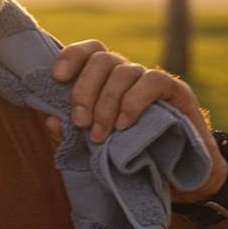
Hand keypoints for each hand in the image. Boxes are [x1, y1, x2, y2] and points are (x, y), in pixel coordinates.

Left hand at [46, 40, 226, 202]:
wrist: (176, 176)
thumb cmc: (129, 157)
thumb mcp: (92, 148)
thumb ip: (70, 134)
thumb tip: (50, 120)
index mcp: (105, 81)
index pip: (89, 51)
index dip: (72, 56)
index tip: (57, 78)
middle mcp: (127, 74)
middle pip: (102, 59)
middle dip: (84, 89)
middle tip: (80, 122)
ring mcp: (151, 80)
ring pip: (124, 71)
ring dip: (106, 103)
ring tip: (101, 135)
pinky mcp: (176, 91)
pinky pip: (152, 81)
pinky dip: (133, 101)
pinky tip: (125, 124)